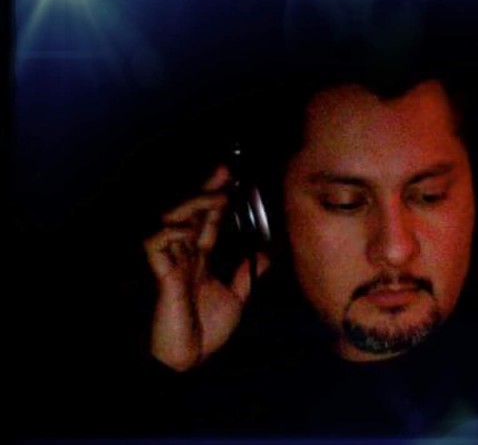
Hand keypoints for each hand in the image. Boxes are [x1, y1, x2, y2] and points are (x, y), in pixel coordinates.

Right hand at [143, 164, 269, 370]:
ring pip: (172, 221)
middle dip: (205, 190)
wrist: (188, 361)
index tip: (232, 177)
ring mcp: (172, 264)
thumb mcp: (236, 299)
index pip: (208, 220)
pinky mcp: (162, 277)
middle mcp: (184, 256)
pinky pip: (155, 245)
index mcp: (200, 260)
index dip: (217, 198)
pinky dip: (168, 233)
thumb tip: (264, 252)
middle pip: (190, 213)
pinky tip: (184, 229)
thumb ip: (245, 274)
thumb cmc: (205, 332)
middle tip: (225, 174)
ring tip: (216, 199)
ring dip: (192, 206)